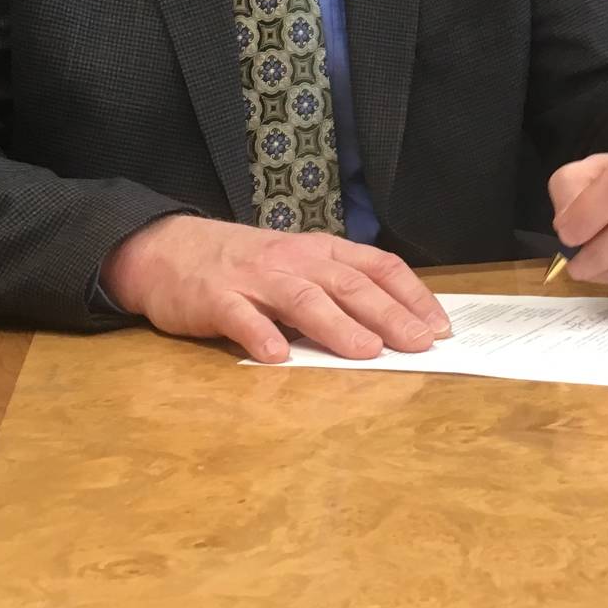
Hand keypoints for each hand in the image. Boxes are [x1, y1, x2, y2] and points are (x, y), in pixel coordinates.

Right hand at [100, 215, 451, 362]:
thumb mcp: (296, 264)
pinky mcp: (216, 299)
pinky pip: (241, 318)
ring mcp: (255, 279)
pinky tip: (278, 357)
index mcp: (320, 251)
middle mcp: (294, 260)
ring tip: (366, 352)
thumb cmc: (244, 264)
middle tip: (420, 344)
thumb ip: (335, 288)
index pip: (377, 266)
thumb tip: (391, 325)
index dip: (411, 295)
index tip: (439, 326)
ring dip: (338, 326)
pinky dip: (261, 335)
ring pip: (303, 300)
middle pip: (349, 285)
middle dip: (389, 315)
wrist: (168, 249)